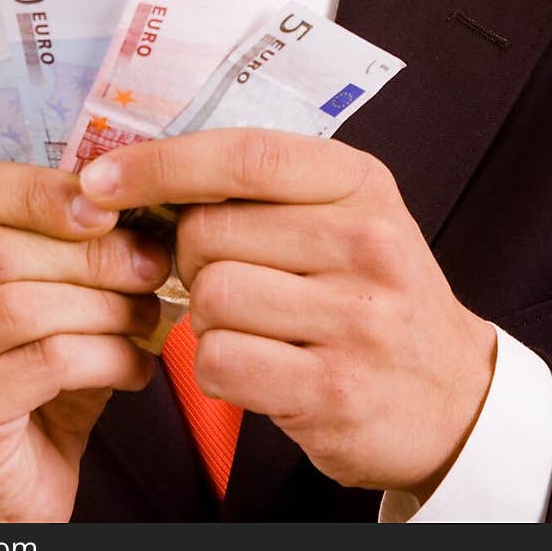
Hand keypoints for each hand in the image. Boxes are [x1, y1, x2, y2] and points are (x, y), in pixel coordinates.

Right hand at [0, 161, 169, 521]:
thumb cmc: (14, 377)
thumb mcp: (23, 291)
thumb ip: (49, 238)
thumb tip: (124, 192)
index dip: (33, 188)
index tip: (105, 205)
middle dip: (88, 254)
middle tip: (150, 264)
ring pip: (20, 306)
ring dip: (104, 307)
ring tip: (145, 317)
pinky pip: (44, 362)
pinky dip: (106, 357)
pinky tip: (133, 367)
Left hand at [79, 128, 496, 500]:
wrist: (451, 394)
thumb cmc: (372, 292)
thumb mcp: (344, 214)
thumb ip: (262, 186)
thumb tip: (138, 170)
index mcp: (360, 183)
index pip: (243, 156)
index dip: (160, 164)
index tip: (100, 180)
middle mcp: (366, 242)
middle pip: (210, 230)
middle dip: (190, 255)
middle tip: (227, 273)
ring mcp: (355, 319)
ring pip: (209, 296)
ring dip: (206, 315)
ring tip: (251, 321)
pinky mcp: (333, 389)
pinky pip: (220, 362)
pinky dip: (217, 365)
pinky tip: (257, 363)